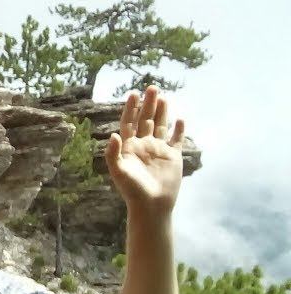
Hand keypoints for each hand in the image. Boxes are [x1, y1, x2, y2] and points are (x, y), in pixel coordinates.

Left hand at [105, 86, 185, 215]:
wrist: (151, 205)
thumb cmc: (132, 190)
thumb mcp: (119, 171)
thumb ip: (113, 153)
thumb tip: (113, 134)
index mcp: (129, 147)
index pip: (129, 122)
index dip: (131, 108)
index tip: (133, 93)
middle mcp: (143, 145)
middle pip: (146, 120)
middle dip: (148, 104)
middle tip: (152, 88)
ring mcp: (158, 150)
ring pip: (161, 126)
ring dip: (162, 112)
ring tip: (163, 97)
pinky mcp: (173, 157)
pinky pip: (176, 140)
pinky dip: (179, 130)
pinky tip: (180, 119)